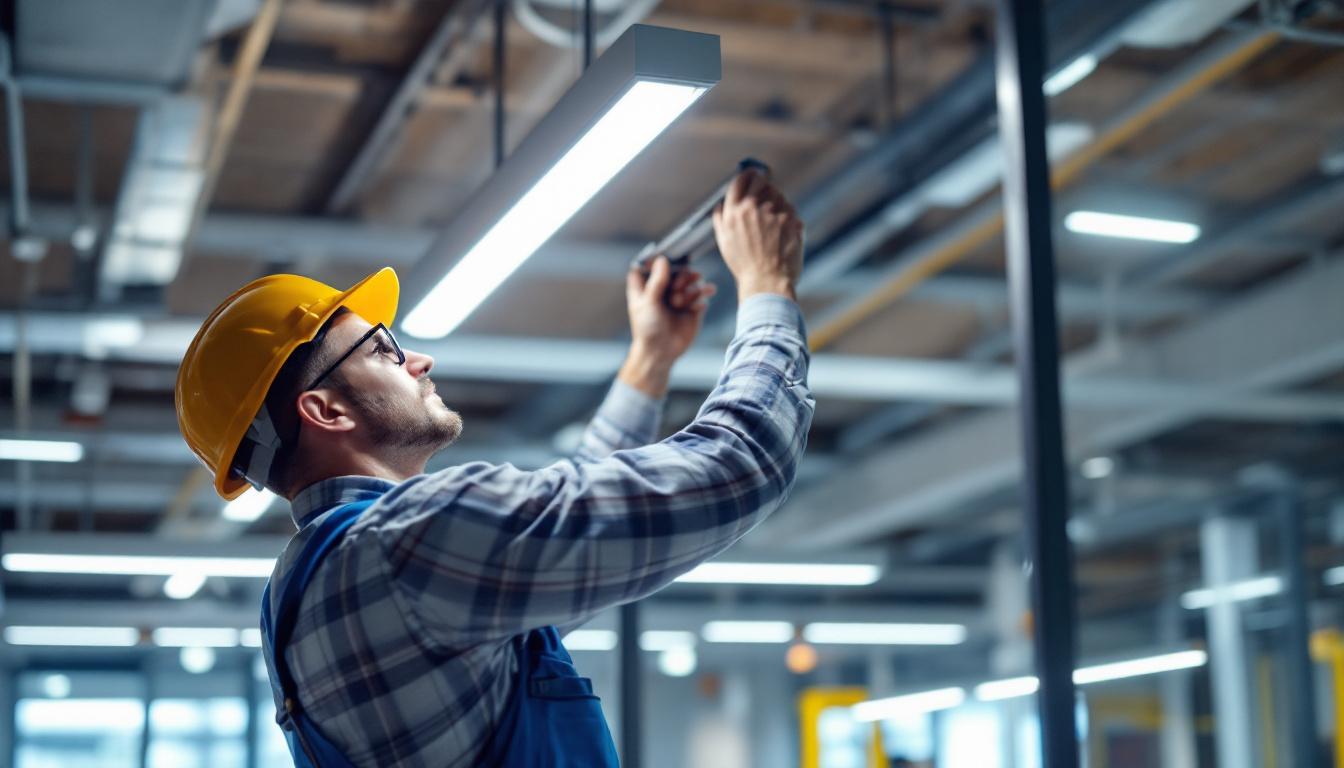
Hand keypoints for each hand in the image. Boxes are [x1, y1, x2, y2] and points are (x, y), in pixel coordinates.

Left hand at [619, 256, 716, 397]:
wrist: (661, 352)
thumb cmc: (647, 329)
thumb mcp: (649, 303)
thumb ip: (657, 281)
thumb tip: (663, 259)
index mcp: (646, 287)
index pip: (651, 265)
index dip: (658, 261)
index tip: (666, 260)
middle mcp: (664, 290)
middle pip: (677, 271)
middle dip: (681, 276)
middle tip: (679, 286)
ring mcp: (680, 298)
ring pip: (692, 282)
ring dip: (692, 288)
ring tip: (685, 301)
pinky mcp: (692, 308)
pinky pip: (702, 296)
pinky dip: (704, 295)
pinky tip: (700, 304)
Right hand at [711, 169, 804, 302]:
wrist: (766, 282)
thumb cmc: (745, 266)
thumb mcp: (724, 242)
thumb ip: (721, 220)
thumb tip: (721, 204)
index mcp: (733, 212)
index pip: (739, 180)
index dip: (746, 175)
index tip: (751, 175)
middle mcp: (752, 208)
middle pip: (759, 180)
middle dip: (762, 183)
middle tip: (764, 191)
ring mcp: (774, 212)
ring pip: (776, 193)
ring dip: (775, 200)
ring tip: (773, 220)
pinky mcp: (791, 219)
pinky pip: (789, 207)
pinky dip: (787, 214)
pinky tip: (782, 230)